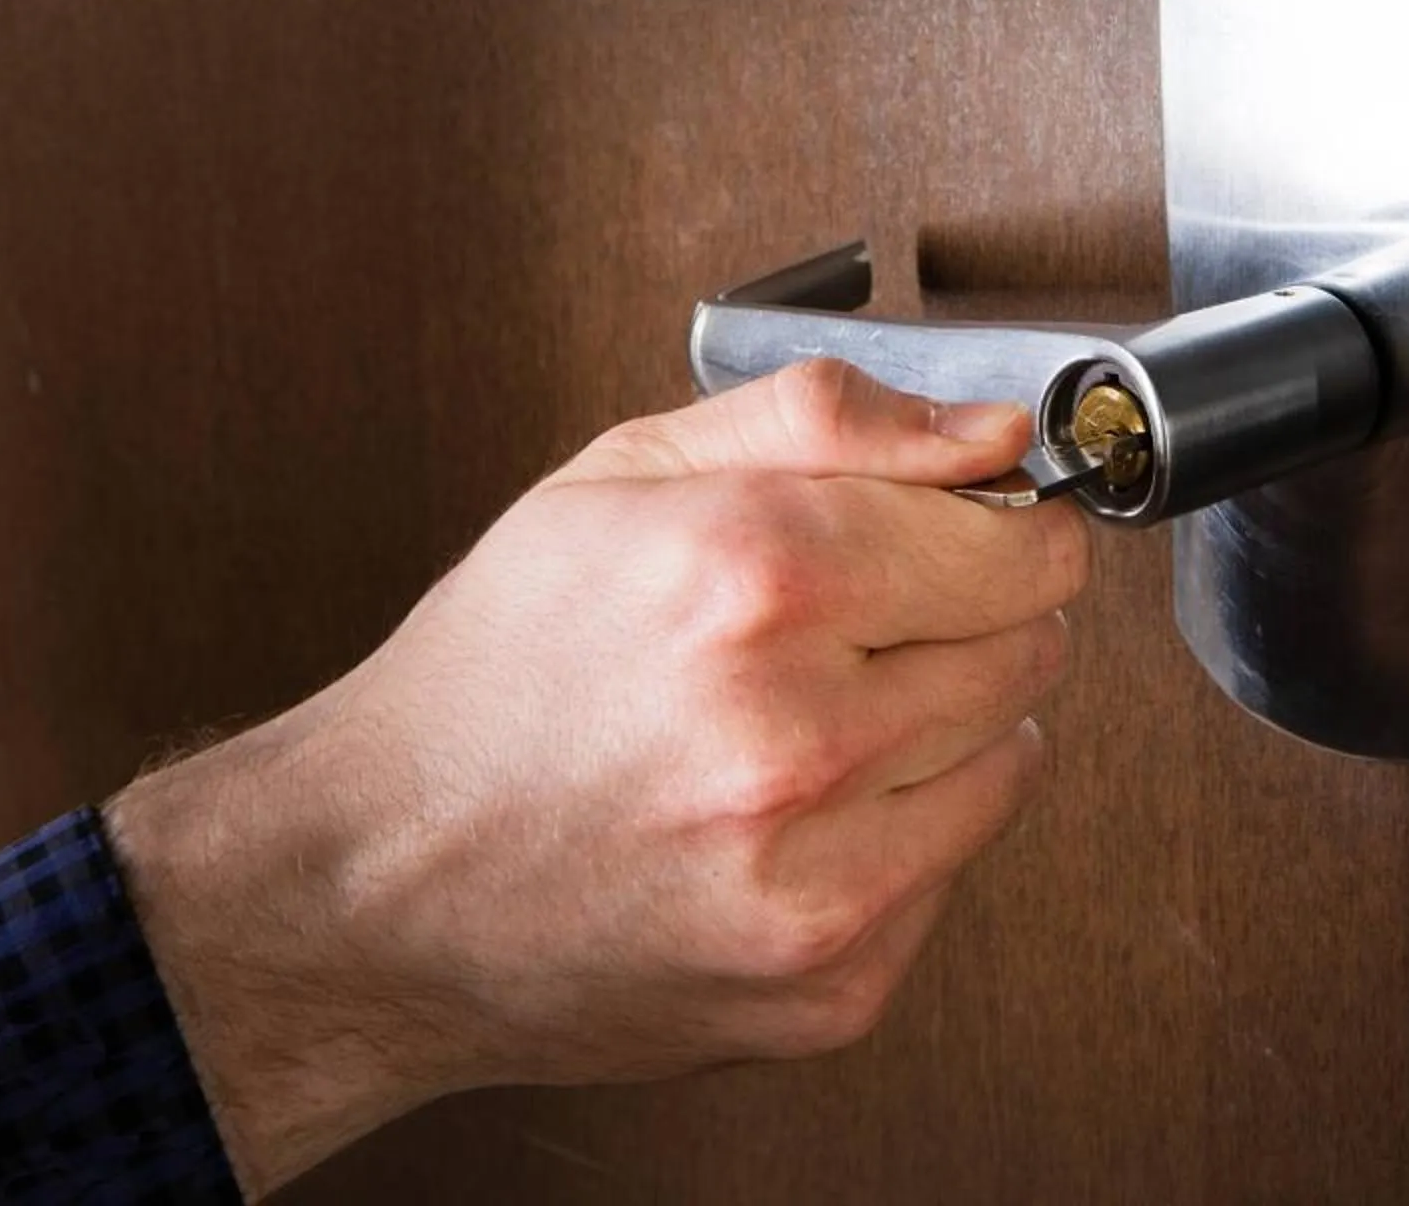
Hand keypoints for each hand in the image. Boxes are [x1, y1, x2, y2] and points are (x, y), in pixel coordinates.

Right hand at [103, 361, 1088, 1196]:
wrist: (376, 887)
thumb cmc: (496, 675)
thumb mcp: (624, 477)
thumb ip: (828, 422)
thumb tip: (991, 434)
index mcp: (755, 576)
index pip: (1021, 545)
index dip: (1002, 527)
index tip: (970, 532)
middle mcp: (797, 734)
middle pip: (1032, 649)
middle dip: (966, 620)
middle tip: (853, 629)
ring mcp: (819, 878)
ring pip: (1010, 762)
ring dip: (942, 729)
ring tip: (805, 719)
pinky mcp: (828, 987)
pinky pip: (951, 875)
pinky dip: (895, 836)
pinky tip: (784, 813)